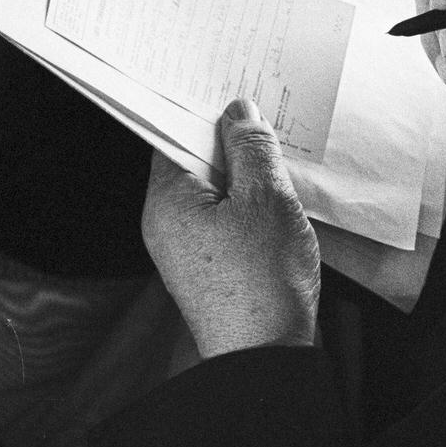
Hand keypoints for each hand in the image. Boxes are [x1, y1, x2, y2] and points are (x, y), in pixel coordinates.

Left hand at [142, 99, 320, 358]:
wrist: (266, 357)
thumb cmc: (263, 282)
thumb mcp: (266, 197)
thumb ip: (251, 148)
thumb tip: (239, 113)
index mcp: (167, 201)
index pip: (174, 136)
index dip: (204, 111)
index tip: (233, 90)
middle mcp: (165, 224)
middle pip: (194, 162)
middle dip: (230, 142)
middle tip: (266, 118)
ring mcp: (186, 249)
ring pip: (213, 191)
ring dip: (244, 174)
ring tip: (279, 160)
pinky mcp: (209, 267)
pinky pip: (224, 218)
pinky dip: (248, 203)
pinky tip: (277, 201)